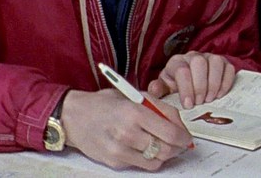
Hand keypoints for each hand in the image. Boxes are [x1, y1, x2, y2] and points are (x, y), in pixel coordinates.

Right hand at [60, 88, 193, 170]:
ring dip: (164, 154)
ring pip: (156, 161)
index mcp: (133, 112)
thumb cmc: (104, 103)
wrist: (74, 117)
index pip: (170, 133)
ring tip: (160, 144)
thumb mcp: (133, 95)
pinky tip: (142, 147)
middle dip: (177, 147)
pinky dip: (148, 158)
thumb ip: (160, 107)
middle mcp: (127, 133)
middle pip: (166, 150)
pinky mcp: (115, 162)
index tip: (186, 137)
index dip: (184, 137)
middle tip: (178, 142)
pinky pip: (142, 165)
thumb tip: (180, 124)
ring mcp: (120, 150)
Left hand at [147, 51, 235, 108]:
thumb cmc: (176, 87)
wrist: (189, 83)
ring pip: (215, 62)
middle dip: (200, 86)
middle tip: (200, 103)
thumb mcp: (164, 89)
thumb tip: (154, 90)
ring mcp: (209, 58)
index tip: (188, 105)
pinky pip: (228, 68)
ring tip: (210, 99)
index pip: (181, 70)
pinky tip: (220, 95)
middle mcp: (192, 56)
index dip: (186, 89)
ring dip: (214, 83)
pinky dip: (226, 82)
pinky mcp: (223, 63)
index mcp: (176, 62)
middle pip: (198, 63)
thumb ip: (158, 90)